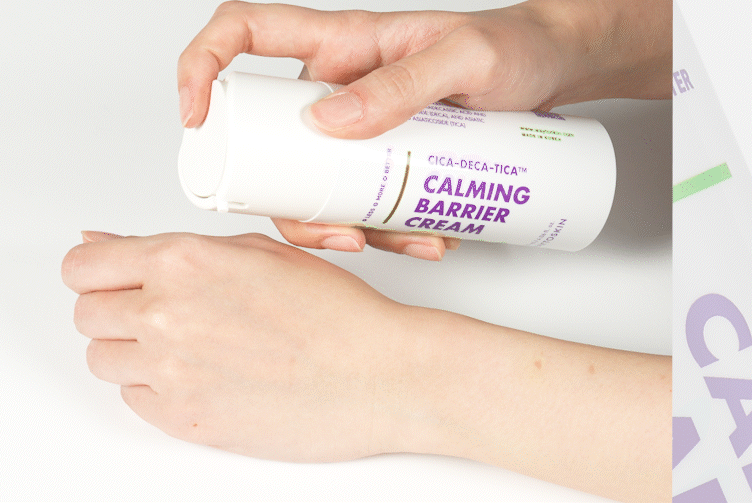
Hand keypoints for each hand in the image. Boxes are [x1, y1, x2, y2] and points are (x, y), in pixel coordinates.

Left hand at [61, 231, 451, 461]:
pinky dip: (155, 389)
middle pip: (85, 315)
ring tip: (185, 346)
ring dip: (131, 352)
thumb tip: (100, 244)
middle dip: (114, 310)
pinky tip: (199, 375)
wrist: (380, 376)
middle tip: (160, 312)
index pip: (81, 266)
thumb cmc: (334, 313)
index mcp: (181, 261)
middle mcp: (166, 314)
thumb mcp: (252, 252)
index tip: (105, 279)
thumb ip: (165, 249)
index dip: (91, 272)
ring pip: (102, 360)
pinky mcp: (184, 420)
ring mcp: (171, 372)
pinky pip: (133, 401)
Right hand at [177, 0, 669, 258]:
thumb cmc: (514, 43)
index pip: (242, 33)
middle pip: (269, 144)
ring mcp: (356, 129)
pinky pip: (362, 203)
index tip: (196, 114)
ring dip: (344, 229)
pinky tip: (426, 240)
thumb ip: (401, 82)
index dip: (202, 66)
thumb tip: (325, 123)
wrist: (557, 69)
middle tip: (337, 233)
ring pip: (314, 188)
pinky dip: (386, 233)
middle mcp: (334, 87)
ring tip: (403, 242)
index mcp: (338, 43)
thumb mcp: (466, 56)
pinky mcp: (383, 161)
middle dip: (290, 204)